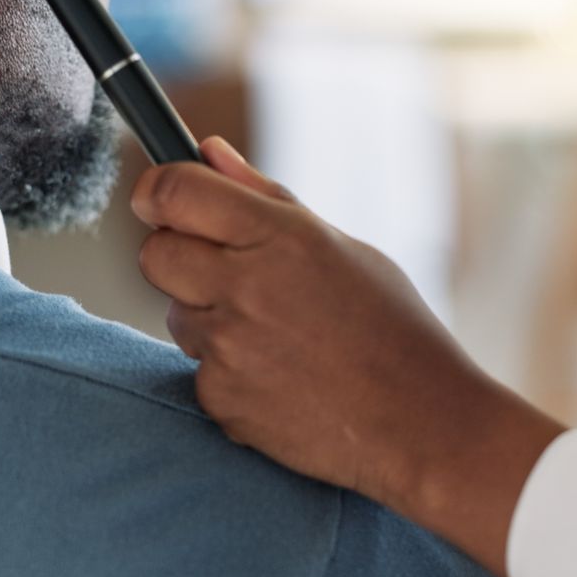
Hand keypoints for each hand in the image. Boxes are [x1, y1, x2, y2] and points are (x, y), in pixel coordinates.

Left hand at [131, 137, 565, 576]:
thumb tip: (207, 152)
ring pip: (178, 316)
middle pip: (155, 254)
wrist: (422, 424)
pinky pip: (199, 372)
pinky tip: (281, 377)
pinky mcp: (221, 401)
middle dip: (176, 255)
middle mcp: (246, 287)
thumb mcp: (342, 248)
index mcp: (281, 237)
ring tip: (276, 335)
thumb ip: (265, 198)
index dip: (157, 190)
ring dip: (208, 318)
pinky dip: (228, 373)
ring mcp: (230, 348)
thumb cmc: (393, 330)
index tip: (160, 198)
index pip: (174, 192)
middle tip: (223, 271)